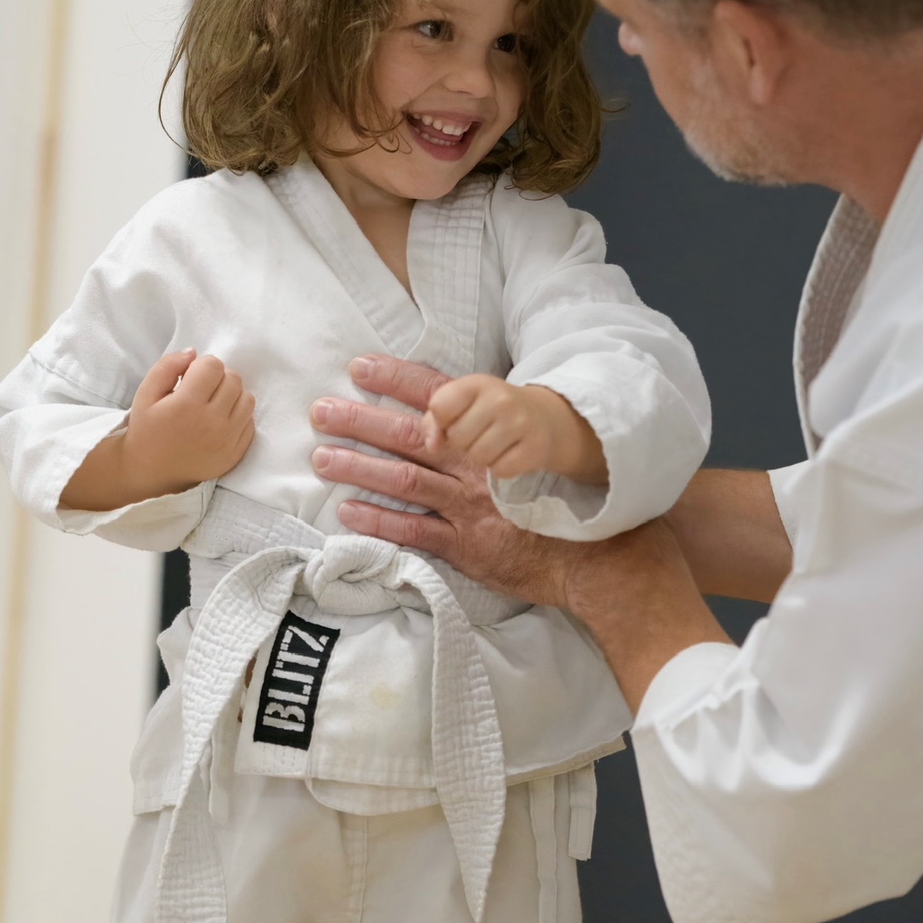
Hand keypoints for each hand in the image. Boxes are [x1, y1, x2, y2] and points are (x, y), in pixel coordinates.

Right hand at [59, 350, 254, 509]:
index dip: (202, 366)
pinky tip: (219, 421)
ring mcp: (227, 439)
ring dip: (232, 395)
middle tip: (201, 391)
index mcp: (186, 405)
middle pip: (233, 379)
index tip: (190, 378)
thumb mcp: (145, 393)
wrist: (151, 471)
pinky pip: (250, 421)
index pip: (213, 366)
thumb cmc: (147, 429)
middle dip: (218, 378)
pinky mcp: (236, 453)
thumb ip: (167, 366)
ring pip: (247, 398)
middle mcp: (211, 422)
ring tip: (212, 404)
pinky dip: (238, 416)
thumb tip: (194, 352)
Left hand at [311, 353, 731, 710]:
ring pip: (404, 480)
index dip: (398, 379)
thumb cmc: (573, 501)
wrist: (601, 557)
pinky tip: (346, 511)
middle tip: (321, 410)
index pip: (440, 396)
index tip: (361, 365)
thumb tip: (458, 413)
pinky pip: (415, 532)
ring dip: (359, 467)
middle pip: (410, 435)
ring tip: (321, 457)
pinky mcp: (468, 547)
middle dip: (362, 420)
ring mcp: (469, 508)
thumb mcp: (539, 453)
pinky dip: (379, 521)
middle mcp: (476, 467)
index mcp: (493, 436)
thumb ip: (500, 432)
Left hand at [423, 374, 607, 483]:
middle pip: (458, 437)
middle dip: (463, 441)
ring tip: (494, 442)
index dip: (441, 421)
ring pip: (478, 456)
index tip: (455, 419)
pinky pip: (500, 470)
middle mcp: (501, 400)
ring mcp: (521, 424)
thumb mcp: (464, 402)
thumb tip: (432, 446)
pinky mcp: (535, 449)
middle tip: (479, 432)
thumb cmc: (493, 410)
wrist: (545, 417)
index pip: (440, 407)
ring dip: (481, 456)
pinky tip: (509, 452)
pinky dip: (501, 466)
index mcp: (478, 383)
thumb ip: (436, 419)